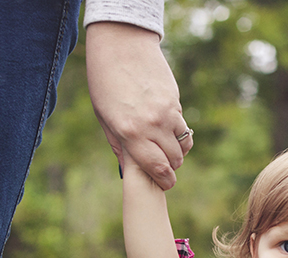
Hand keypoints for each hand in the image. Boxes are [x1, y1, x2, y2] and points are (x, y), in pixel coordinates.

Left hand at [86, 22, 192, 189]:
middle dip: (172, 167)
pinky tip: (166, 126)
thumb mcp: (104, 116)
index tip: (166, 184)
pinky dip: (178, 132)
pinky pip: (183, 125)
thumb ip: (119, 145)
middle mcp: (151, 125)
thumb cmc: (105, 81)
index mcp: (130, 132)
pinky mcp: (175, 100)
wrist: (121, 44)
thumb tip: (129, 169)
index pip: (156, 168)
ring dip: (178, 150)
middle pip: (174, 159)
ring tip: (167, 147)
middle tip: (165, 167)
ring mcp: (166, 112)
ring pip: (183, 144)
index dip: (164, 180)